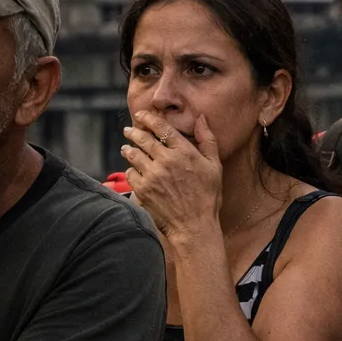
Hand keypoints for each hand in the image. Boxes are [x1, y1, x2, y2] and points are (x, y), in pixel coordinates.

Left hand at [123, 112, 223, 240]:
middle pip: (143, 139)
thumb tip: (201, 119)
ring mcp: (152, 175)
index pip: (162, 128)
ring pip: (134, 155)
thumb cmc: (208, 196)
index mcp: (184, 152)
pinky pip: (131, 173)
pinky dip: (131, 169)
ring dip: (129, 149)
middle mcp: (166, 161)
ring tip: (127, 148)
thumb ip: (207, 140)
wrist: (194, 225)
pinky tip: (134, 169)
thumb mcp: (214, 166)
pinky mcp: (142, 190)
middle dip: (134, 132)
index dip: (149, 118)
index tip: (142, 115)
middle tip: (128, 130)